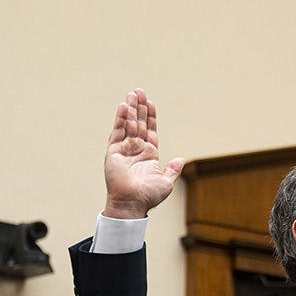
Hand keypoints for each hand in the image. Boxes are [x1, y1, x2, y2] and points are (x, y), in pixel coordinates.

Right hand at [102, 88, 184, 219]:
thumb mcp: (166, 182)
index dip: (150, 116)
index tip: (151, 102)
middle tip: (139, 91)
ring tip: (132, 93)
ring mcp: (124, 149)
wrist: (132, 204)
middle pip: (138, 123)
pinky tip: (123, 106)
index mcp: (149, 155)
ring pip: (128, 124)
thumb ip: (173, 170)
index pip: (150, 130)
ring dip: (130, 109)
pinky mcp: (114, 151)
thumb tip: (181, 160)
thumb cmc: (148, 196)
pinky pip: (117, 132)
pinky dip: (120, 118)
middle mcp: (136, 150)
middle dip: (139, 107)